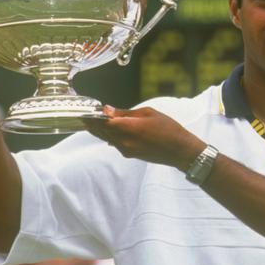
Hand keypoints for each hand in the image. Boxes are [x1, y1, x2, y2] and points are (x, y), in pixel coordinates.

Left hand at [82, 106, 201, 170]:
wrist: (180, 150)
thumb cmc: (168, 129)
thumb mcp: (148, 113)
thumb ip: (125, 112)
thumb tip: (108, 110)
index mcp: (128, 128)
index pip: (101, 122)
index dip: (91, 116)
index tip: (85, 110)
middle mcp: (123, 141)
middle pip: (101, 132)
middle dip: (92, 123)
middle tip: (85, 115)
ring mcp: (126, 150)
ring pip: (106, 138)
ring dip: (100, 130)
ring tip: (94, 121)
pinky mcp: (130, 154)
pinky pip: (115, 143)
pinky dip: (110, 136)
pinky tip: (111, 130)